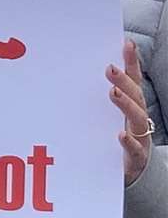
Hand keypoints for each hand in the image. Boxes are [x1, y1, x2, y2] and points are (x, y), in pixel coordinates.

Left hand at [109, 39, 152, 185]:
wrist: (133, 173)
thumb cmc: (114, 140)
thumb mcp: (105, 117)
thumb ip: (97, 97)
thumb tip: (77, 73)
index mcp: (132, 106)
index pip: (134, 80)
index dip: (132, 62)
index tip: (125, 43)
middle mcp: (138, 118)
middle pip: (135, 96)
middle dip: (123, 81)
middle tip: (109, 68)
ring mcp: (140, 137)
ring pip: (137, 118)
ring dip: (125, 104)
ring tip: (112, 93)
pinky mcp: (136, 158)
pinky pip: (135, 149)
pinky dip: (128, 142)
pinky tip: (120, 135)